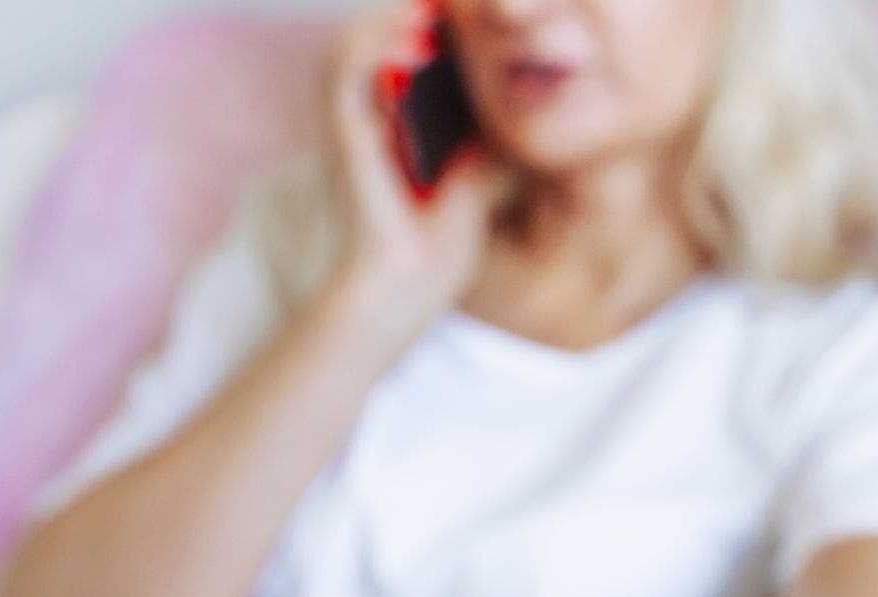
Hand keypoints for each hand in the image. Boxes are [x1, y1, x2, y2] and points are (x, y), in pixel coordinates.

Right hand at [321, 1, 501, 314]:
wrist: (409, 287)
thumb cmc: (443, 242)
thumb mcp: (485, 170)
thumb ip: (496, 130)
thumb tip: (536, 94)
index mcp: (394, 116)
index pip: (410, 45)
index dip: (441, 22)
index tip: (478, 8)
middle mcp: (366, 109)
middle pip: (382, 31)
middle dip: (420, 10)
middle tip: (460, 0)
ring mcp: (350, 119)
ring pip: (357, 39)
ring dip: (395, 16)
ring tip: (437, 7)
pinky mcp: (341, 133)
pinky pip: (346, 70)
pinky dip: (378, 45)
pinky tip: (420, 40)